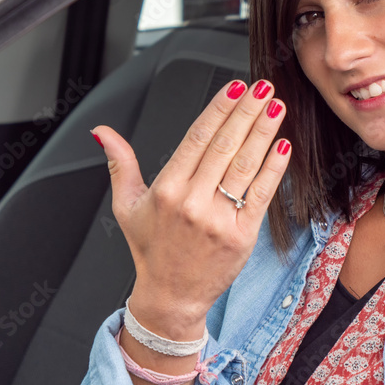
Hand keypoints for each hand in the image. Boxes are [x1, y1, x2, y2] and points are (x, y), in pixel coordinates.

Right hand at [91, 80, 290, 339]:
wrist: (172, 297)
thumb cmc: (152, 249)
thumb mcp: (126, 205)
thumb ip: (119, 163)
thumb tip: (102, 132)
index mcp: (166, 190)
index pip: (197, 138)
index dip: (218, 109)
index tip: (235, 87)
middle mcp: (192, 202)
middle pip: (225, 146)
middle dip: (246, 112)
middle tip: (263, 86)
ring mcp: (218, 220)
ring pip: (245, 166)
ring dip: (263, 132)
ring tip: (276, 107)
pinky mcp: (241, 236)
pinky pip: (261, 195)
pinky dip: (274, 169)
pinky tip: (283, 145)